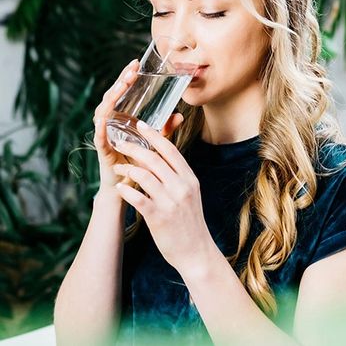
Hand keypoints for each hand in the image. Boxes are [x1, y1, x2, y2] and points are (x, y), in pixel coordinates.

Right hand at [93, 60, 183, 200]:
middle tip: (132, 68)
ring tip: (123, 84)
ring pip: (103, 111)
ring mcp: (104, 134)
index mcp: (122, 119)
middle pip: (112, 97)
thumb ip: (165, 130)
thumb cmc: (139, 165)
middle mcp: (110, 123)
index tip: (137, 63)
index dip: (127, 78)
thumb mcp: (155, 144)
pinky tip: (104, 116)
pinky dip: (101, 125)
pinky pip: (99, 134)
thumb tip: (180, 115)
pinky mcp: (102, 148)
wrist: (127, 188)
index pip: (123, 93)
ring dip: (112, 96)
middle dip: (121, 81)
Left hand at [111, 120, 212, 272]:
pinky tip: (119, 188)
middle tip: (121, 143)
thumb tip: (162, 160)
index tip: (141, 125)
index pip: (171, 150)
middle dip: (134, 148)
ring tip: (118, 168)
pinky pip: (138, 198)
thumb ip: (179, 177)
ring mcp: (170, 202)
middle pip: (155, 158)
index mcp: (190, 179)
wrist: (196, 251)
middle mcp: (182, 187)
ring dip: (127, 168)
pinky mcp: (159, 217)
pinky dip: (126, 190)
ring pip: (144, 175)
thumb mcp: (191, 194)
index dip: (154, 135)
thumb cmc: (190, 222)